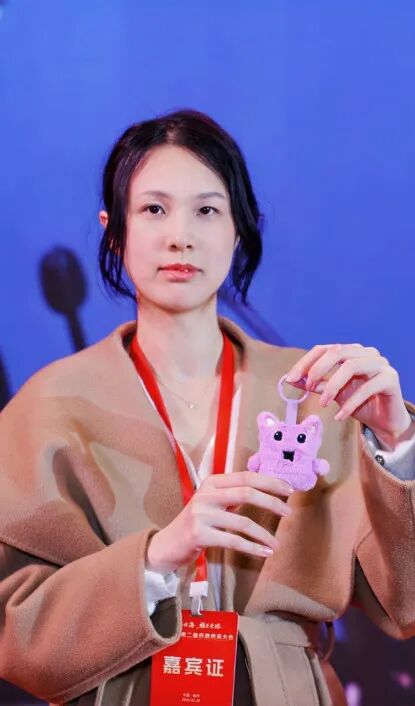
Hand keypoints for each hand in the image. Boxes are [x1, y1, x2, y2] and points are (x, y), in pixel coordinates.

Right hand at [145, 472, 292, 573]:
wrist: (167, 544)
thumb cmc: (196, 523)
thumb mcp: (212, 502)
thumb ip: (233, 494)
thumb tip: (266, 489)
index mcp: (212, 482)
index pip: (246, 477)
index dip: (269, 481)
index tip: (288, 489)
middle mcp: (206, 494)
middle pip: (246, 492)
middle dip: (272, 502)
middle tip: (289, 512)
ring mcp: (202, 514)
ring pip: (242, 521)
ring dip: (263, 534)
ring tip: (276, 543)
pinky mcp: (200, 535)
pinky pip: (233, 540)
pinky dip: (252, 548)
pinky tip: (264, 552)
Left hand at [286, 343, 413, 449]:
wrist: (384, 420)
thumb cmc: (358, 403)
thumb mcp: (332, 393)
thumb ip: (314, 384)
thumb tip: (291, 380)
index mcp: (350, 351)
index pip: (324, 349)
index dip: (305, 362)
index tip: (290, 378)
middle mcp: (366, 353)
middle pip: (337, 352)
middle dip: (318, 369)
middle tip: (307, 388)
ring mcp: (380, 364)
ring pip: (352, 366)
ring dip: (332, 386)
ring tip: (323, 404)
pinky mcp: (390, 379)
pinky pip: (367, 388)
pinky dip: (350, 403)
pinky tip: (339, 416)